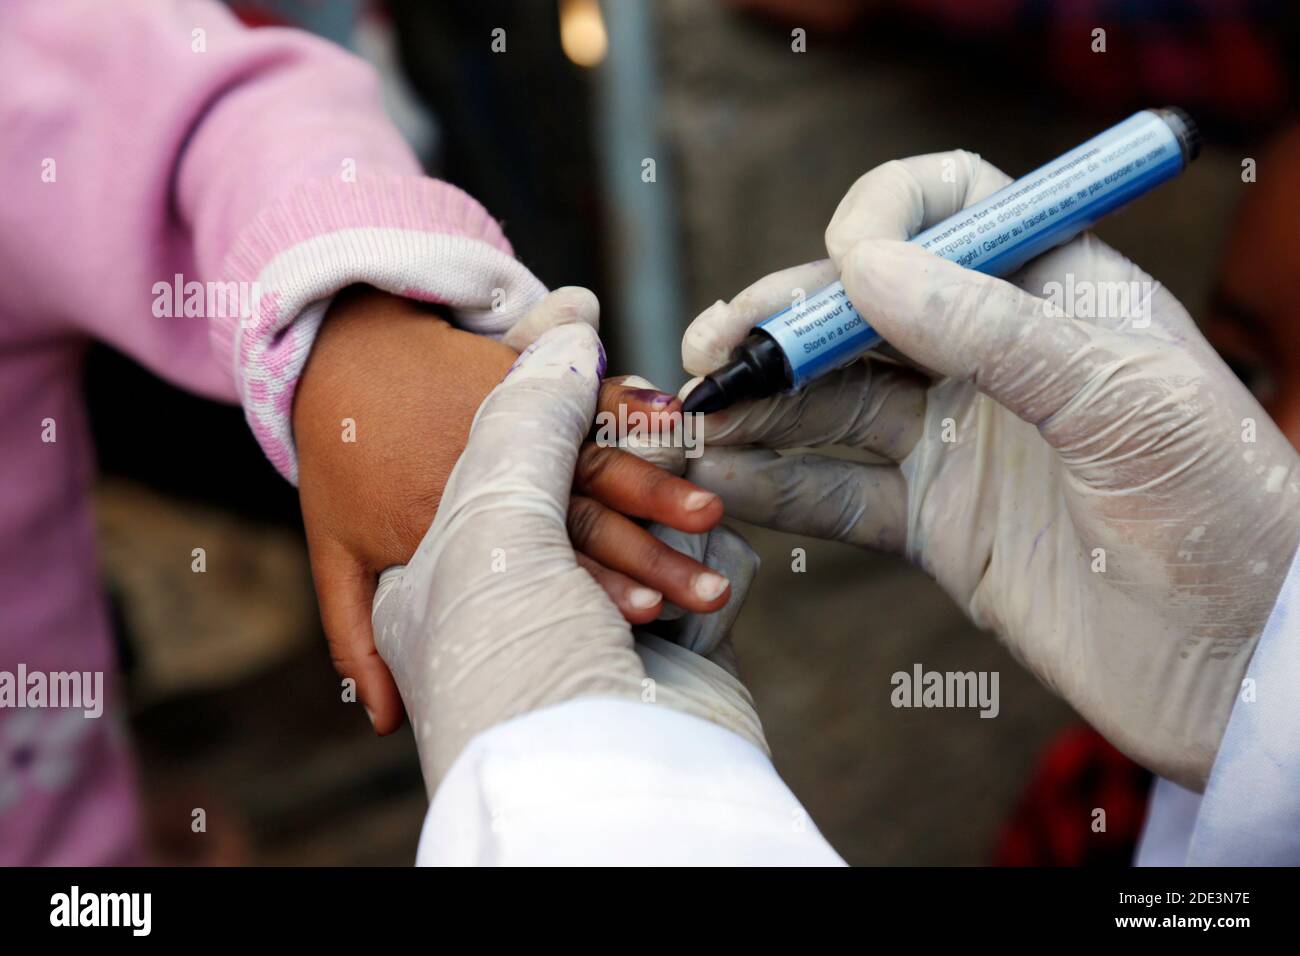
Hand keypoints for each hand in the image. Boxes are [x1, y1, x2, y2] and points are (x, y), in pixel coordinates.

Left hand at [294, 286, 730, 733]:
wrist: (344, 356)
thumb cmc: (341, 465)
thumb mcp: (336, 552)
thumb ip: (356, 637)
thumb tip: (381, 719)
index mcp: (442, 527)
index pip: (528, 568)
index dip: (590, 591)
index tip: (645, 616)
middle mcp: (483, 479)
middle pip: (575, 523)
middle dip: (643, 554)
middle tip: (702, 583)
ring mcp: (513, 428)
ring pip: (592, 462)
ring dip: (652, 487)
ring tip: (706, 509)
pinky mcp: (531, 385)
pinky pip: (587, 399)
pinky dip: (631, 409)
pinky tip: (676, 425)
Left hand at [371, 323, 763, 788]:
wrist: (600, 789)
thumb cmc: (509, 658)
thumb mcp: (493, 518)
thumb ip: (529, 419)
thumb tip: (571, 335)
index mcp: (435, 579)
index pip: (494, 467)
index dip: (549, 412)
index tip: (595, 371)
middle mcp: (503, 611)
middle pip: (574, 504)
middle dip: (629, 477)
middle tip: (669, 433)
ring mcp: (577, 644)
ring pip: (637, 546)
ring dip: (671, 531)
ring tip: (705, 514)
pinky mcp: (649, 671)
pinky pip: (680, 593)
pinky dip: (701, 572)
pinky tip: (715, 565)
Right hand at [681, 151, 1299, 787]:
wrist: (1240, 668)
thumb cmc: (1220, 515)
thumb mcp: (1121, 400)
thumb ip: (990, 327)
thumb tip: (861, 266)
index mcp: (1058, 291)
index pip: (951, 207)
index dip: (884, 218)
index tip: (845, 265)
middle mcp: (996, 355)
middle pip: (863, 306)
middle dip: (781, 321)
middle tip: (713, 352)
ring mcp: (959, 439)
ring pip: (832, 401)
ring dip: (760, 406)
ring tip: (694, 421)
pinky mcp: (936, 524)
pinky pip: (837, 492)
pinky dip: (777, 486)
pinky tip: (724, 482)